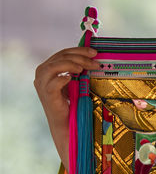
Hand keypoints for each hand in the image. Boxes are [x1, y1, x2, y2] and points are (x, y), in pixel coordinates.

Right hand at [33, 47, 98, 166]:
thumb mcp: (77, 80)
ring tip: (85, 68)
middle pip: (60, 57)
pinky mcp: (47, 96)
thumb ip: (79, 68)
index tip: (95, 52)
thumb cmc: (74, 101)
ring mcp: (42, 85)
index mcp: (48, 68)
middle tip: (95, 62)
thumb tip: (94, 55)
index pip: (63, 53)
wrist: (68, 123)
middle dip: (80, 56)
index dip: (79, 50)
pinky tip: (72, 77)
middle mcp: (42, 74)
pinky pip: (52, 83)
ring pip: (54, 66)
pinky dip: (62, 78)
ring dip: (72, 64)